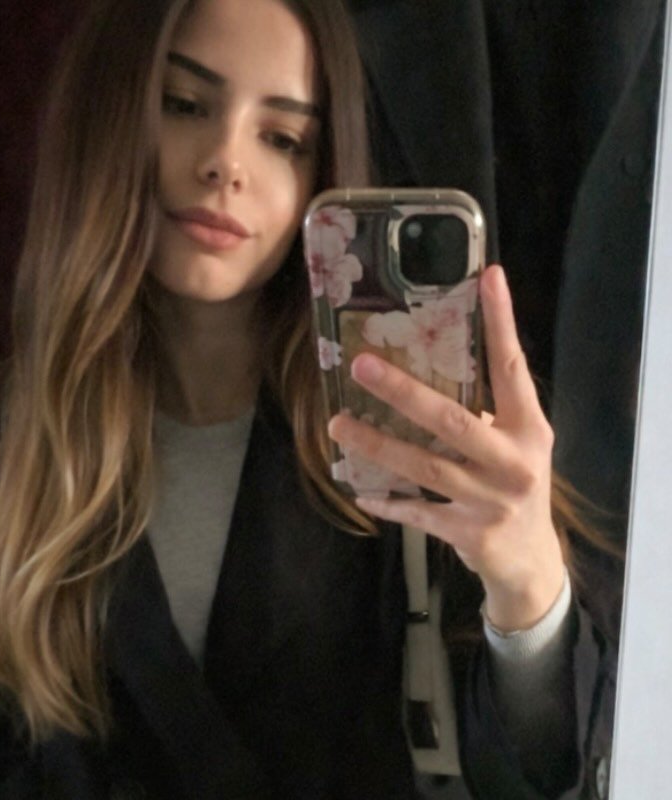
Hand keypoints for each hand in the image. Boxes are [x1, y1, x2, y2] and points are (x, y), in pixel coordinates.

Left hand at [327, 265, 564, 630]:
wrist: (531, 561)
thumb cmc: (515, 486)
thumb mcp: (516, 445)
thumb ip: (485, 412)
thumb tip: (426, 365)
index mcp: (530, 429)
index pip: (512, 368)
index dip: (501, 322)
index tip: (487, 276)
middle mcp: (514, 462)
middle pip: (452, 420)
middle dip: (403, 392)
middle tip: (360, 366)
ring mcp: (490, 501)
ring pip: (424, 468)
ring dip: (376, 445)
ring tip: (338, 424)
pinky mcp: (467, 534)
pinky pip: (416, 513)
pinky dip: (386, 502)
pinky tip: (357, 489)